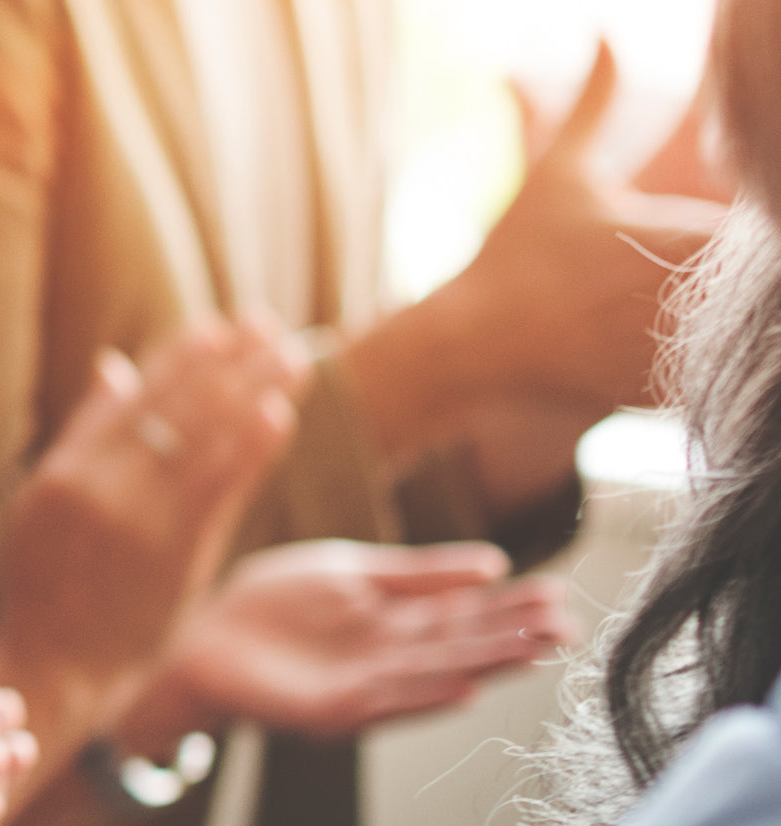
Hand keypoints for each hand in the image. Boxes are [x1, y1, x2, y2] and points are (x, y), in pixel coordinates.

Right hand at [0, 318, 302, 739]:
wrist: (54, 668)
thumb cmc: (49, 587)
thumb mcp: (44, 503)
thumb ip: (83, 435)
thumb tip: (113, 365)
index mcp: (63, 469)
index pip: (132, 395)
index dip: (181, 356)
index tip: (220, 328)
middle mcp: (97, 486)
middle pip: (175, 405)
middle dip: (229, 360)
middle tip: (271, 324)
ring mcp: (138, 519)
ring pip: (205, 438)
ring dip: (255, 390)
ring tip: (295, 356)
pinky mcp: (174, 554)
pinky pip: (221, 488)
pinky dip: (252, 448)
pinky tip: (280, 414)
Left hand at [150, 539, 575, 740]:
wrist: (199, 639)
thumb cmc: (271, 605)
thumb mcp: (349, 571)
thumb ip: (416, 573)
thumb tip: (491, 563)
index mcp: (393, 621)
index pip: (463, 613)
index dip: (509, 606)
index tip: (560, 595)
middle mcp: (387, 658)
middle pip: (461, 646)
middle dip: (513, 637)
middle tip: (569, 627)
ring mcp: (361, 686)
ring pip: (435, 673)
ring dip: (485, 665)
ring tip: (534, 653)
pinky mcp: (329, 710)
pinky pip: (386, 703)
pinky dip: (425, 697)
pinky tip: (465, 689)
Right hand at [489, 41, 720, 415]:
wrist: (472, 346)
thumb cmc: (516, 257)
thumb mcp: (560, 173)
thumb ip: (597, 103)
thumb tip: (604, 33)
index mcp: (685, 233)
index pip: (759, 231)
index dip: (752, 231)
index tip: (724, 223)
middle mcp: (693, 292)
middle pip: (752, 286)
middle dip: (741, 281)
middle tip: (685, 277)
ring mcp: (682, 347)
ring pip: (739, 335)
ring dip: (731, 329)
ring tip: (685, 318)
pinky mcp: (670, 391)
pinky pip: (715, 381)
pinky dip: (711, 372)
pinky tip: (666, 355)